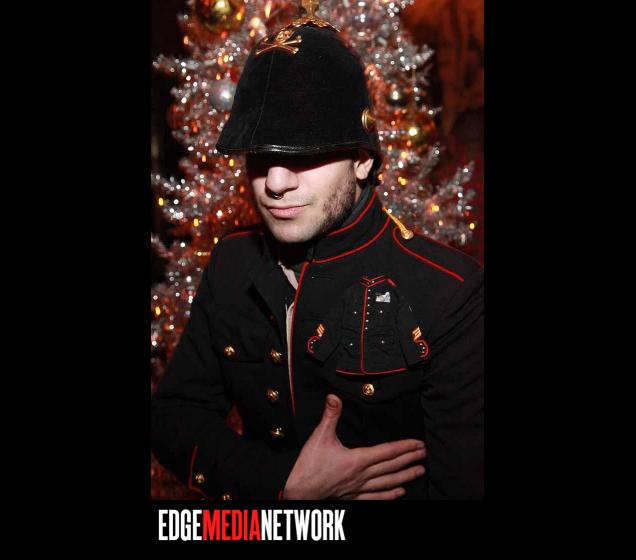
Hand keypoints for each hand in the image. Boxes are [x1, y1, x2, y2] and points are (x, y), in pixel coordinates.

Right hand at [283, 394, 425, 499]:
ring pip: (388, 482)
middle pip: (392, 466)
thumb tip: (334, 397)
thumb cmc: (309, 465)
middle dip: (410, 459)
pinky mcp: (354, 497)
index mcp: (357, 460)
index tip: (418, 443)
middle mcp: (362, 475)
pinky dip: (390, 495)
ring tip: (420, 471)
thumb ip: (330, 416)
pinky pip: (376, 497)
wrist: (300, 491)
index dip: (404, 447)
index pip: (387, 452)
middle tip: (424, 454)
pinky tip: (400, 492)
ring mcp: (359, 488)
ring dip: (405, 476)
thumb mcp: (319, 436)